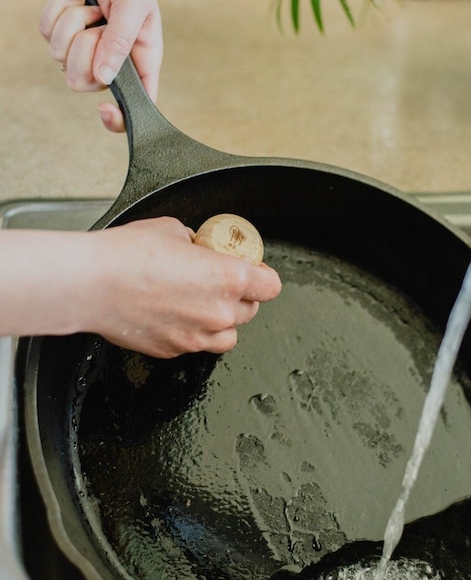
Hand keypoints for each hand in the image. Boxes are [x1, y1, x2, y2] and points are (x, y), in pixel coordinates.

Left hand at [39, 0, 162, 131]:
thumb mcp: (133, 3)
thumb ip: (121, 42)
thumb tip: (105, 79)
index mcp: (141, 61)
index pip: (138, 105)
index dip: (120, 118)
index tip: (104, 111)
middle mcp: (114, 62)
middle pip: (85, 83)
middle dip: (84, 50)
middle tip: (98, 24)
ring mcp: (87, 51)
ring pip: (62, 60)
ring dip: (71, 24)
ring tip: (90, 7)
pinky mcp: (64, 36)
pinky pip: (48, 37)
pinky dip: (58, 12)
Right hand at [83, 217, 281, 357]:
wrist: (91, 284)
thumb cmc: (128, 254)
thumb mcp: (173, 230)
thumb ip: (196, 243)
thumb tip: (195, 247)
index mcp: (228, 278)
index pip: (270, 287)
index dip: (264, 277)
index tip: (255, 272)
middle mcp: (218, 313)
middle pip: (250, 311)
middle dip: (240, 297)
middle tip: (219, 283)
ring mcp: (196, 336)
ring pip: (229, 336)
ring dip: (223, 322)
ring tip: (203, 305)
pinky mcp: (173, 350)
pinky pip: (196, 345)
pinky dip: (193, 333)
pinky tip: (176, 315)